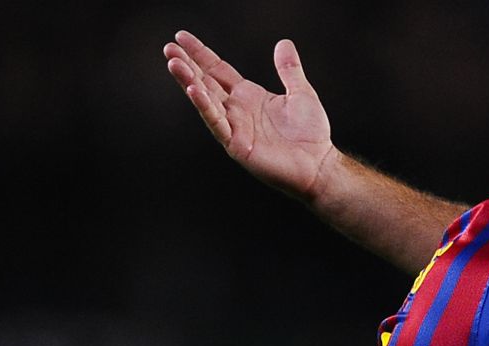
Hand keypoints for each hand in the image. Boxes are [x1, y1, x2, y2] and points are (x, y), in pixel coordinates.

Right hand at [163, 31, 335, 198]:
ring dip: (189, 82)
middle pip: (205, 83)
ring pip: (205, 101)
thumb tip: (284, 43)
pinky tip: (193, 91)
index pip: (217, 70)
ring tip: (174, 64)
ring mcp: (234, 127)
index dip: (200, 54)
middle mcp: (236, 110)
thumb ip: (289, 69)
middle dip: (187, 66)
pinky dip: (205, 107)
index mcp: (247, 96)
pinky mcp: (236, 144)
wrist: (319, 165)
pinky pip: (217, 123)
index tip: (181, 37)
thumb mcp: (301, 93)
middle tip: (169, 48)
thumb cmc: (311, 134)